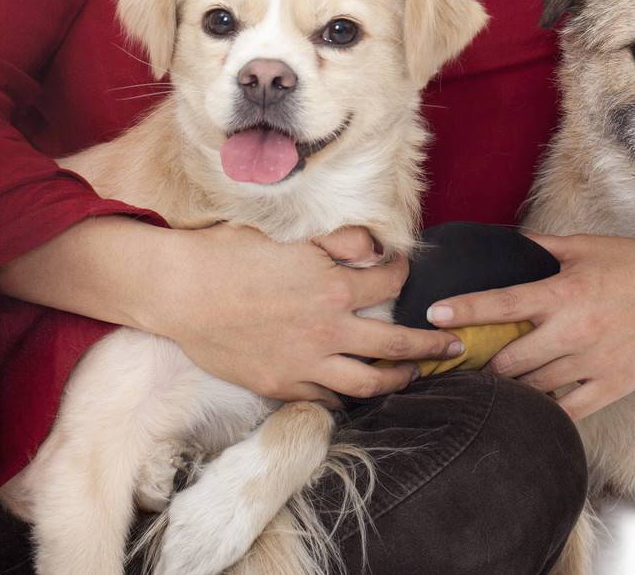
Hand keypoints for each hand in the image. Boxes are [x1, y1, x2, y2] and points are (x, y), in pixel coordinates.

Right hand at [151, 223, 463, 408]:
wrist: (180, 291)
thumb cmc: (228, 254)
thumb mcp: (285, 236)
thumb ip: (334, 243)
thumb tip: (371, 247)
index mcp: (331, 283)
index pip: (389, 282)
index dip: (403, 273)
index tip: (407, 271)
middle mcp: (327, 326)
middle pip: (396, 341)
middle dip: (430, 343)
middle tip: (454, 345)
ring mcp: (307, 361)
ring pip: (370, 381)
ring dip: (399, 378)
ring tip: (415, 374)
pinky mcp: (283, 384)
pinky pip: (328, 398)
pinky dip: (347, 396)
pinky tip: (356, 393)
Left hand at [423, 232, 634, 419]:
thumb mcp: (584, 246)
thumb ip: (539, 246)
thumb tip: (503, 240)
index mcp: (563, 293)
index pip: (500, 305)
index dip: (463, 311)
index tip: (434, 317)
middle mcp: (574, 331)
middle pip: (508, 359)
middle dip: (479, 362)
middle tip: (458, 363)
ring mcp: (593, 363)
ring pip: (533, 387)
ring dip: (506, 387)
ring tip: (484, 385)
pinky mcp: (613, 385)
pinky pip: (567, 409)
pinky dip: (543, 409)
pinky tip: (525, 407)